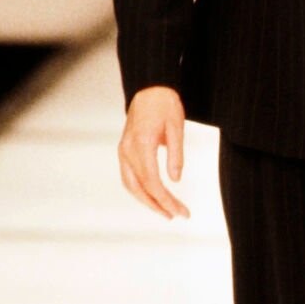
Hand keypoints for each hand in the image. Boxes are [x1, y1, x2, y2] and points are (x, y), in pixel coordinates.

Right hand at [119, 86, 189, 219]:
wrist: (149, 88)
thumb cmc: (164, 104)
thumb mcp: (177, 128)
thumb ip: (176, 155)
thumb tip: (175, 180)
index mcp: (142, 144)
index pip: (153, 182)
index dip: (167, 200)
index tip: (181, 211)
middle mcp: (128, 150)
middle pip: (140, 188)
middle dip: (158, 205)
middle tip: (176, 215)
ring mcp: (123, 150)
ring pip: (131, 185)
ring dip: (147, 201)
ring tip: (165, 211)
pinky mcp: (124, 150)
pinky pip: (128, 177)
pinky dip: (139, 190)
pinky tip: (151, 197)